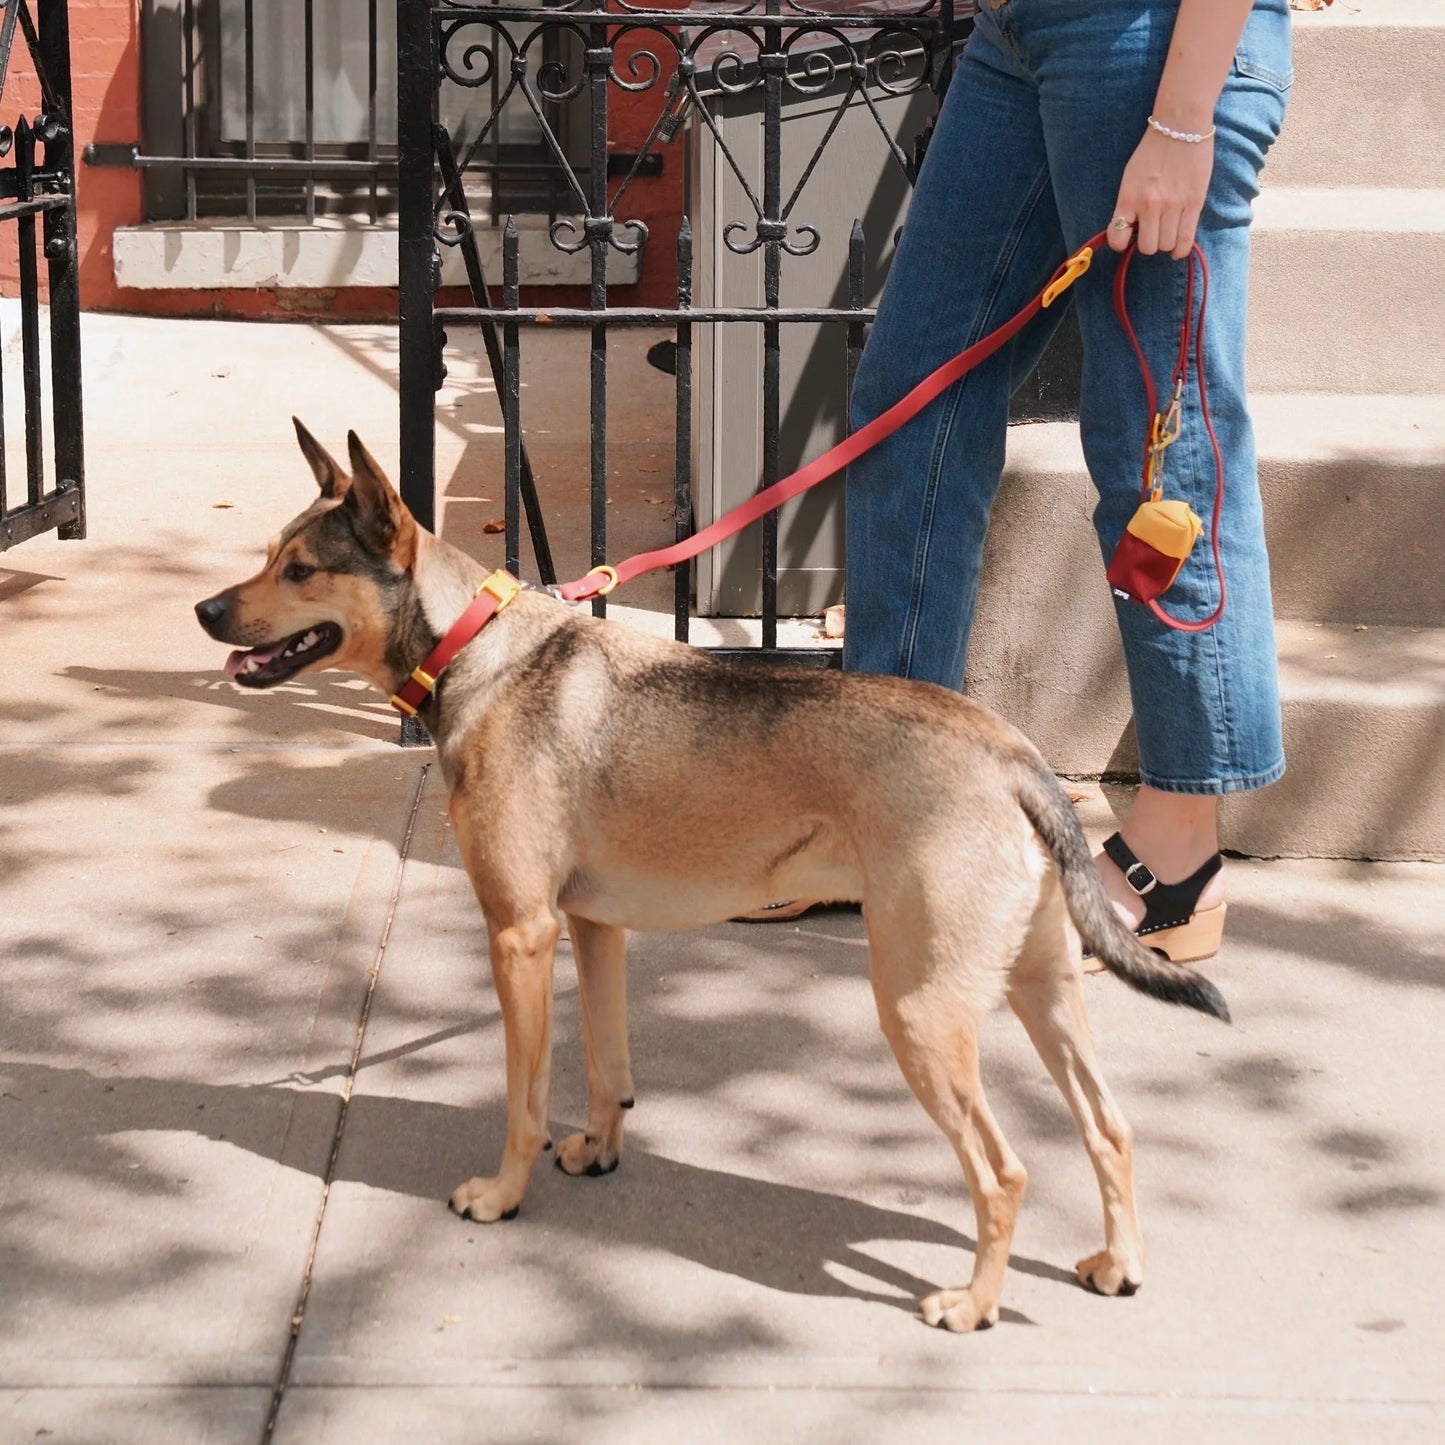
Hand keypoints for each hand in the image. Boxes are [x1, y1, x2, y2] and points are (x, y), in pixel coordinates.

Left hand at [1107, 126, 1213, 258]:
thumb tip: (1131, 231)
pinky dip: (1181, 250)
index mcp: (1128, 198)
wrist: (1181, 125)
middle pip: (1147, 247)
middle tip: (1153, 231)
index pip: (1118, 239)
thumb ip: (1128, 203)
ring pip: (1166, 245)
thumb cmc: (1153, 151)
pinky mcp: (1194, 203)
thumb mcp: (1130, 177)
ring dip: (1166, 243)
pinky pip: (1185, 240)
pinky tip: (1178, 249)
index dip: (1122, 243)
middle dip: (1148, 243)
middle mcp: (1149, 205)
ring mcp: (1172, 205)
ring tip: (1167, 232)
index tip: (1128, 238)